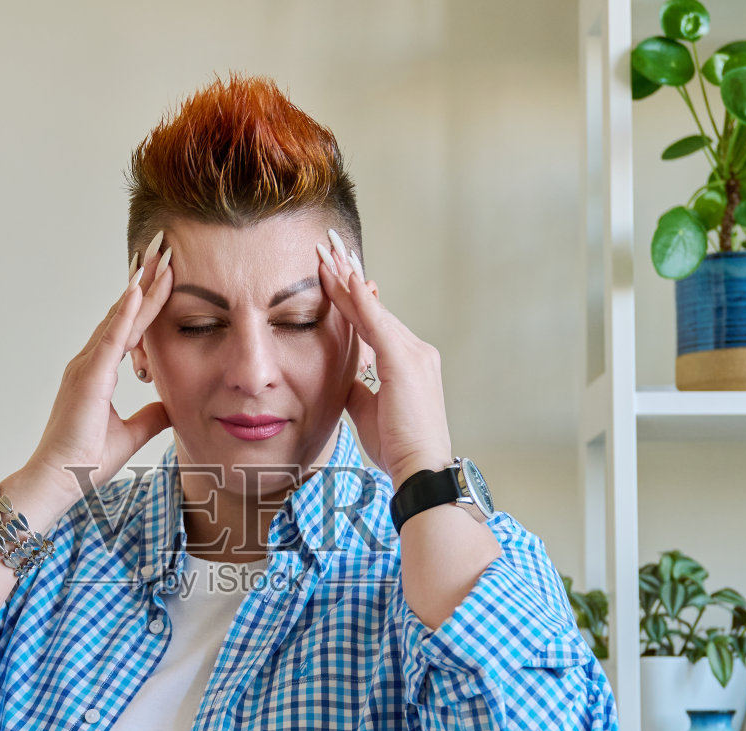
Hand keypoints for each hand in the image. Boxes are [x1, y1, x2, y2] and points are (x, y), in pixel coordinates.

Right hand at [24, 231, 174, 505]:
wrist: (59, 481)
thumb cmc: (84, 461)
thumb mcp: (131, 434)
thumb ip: (150, 417)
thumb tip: (171, 405)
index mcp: (96, 373)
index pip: (128, 328)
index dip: (146, 301)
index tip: (163, 275)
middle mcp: (88, 363)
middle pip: (122, 313)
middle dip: (144, 281)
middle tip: (163, 250)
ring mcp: (86, 367)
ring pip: (119, 318)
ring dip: (140, 287)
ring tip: (158, 258)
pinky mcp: (88, 377)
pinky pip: (112, 338)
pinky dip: (126, 313)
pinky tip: (139, 289)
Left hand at [315, 228, 454, 488]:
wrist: (418, 468)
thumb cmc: (397, 446)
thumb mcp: (367, 411)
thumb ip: (357, 388)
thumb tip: (342, 377)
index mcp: (408, 363)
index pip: (374, 322)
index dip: (352, 299)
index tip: (332, 275)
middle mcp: (416, 351)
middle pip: (374, 308)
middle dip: (348, 278)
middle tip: (327, 248)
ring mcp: (414, 354)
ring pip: (373, 310)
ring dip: (348, 281)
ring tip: (326, 254)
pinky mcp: (405, 362)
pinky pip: (377, 324)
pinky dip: (360, 301)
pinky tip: (344, 279)